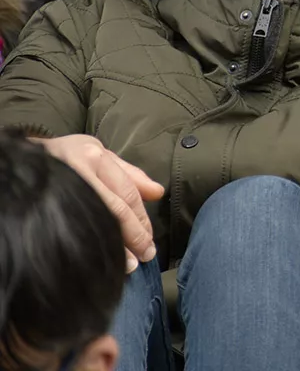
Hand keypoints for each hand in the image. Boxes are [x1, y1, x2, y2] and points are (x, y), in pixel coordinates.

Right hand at [35, 134, 162, 273]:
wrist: (22, 159)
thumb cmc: (66, 156)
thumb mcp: (98, 155)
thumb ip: (129, 174)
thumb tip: (158, 193)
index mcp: (95, 157)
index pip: (127, 193)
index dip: (141, 219)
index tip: (150, 240)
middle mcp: (79, 171)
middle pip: (114, 208)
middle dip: (134, 235)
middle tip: (145, 255)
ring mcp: (61, 188)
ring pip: (96, 219)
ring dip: (115, 245)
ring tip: (128, 264)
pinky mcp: (44, 203)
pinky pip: (72, 226)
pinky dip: (89, 243)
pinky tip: (98, 257)